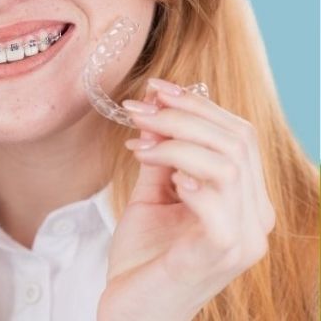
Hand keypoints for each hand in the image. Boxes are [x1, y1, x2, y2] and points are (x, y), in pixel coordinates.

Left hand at [97, 77, 275, 320]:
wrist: (131, 312)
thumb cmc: (144, 259)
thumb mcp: (152, 196)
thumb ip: (161, 157)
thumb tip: (154, 110)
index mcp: (245, 202)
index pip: (239, 136)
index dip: (198, 105)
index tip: (155, 89)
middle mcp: (255, 219)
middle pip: (237, 141)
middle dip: (184, 114)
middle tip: (140, 109)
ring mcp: (242, 239)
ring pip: (228, 164)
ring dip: (177, 140)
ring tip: (140, 140)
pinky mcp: (219, 254)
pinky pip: (220, 205)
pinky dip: (191, 178)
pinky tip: (164, 172)